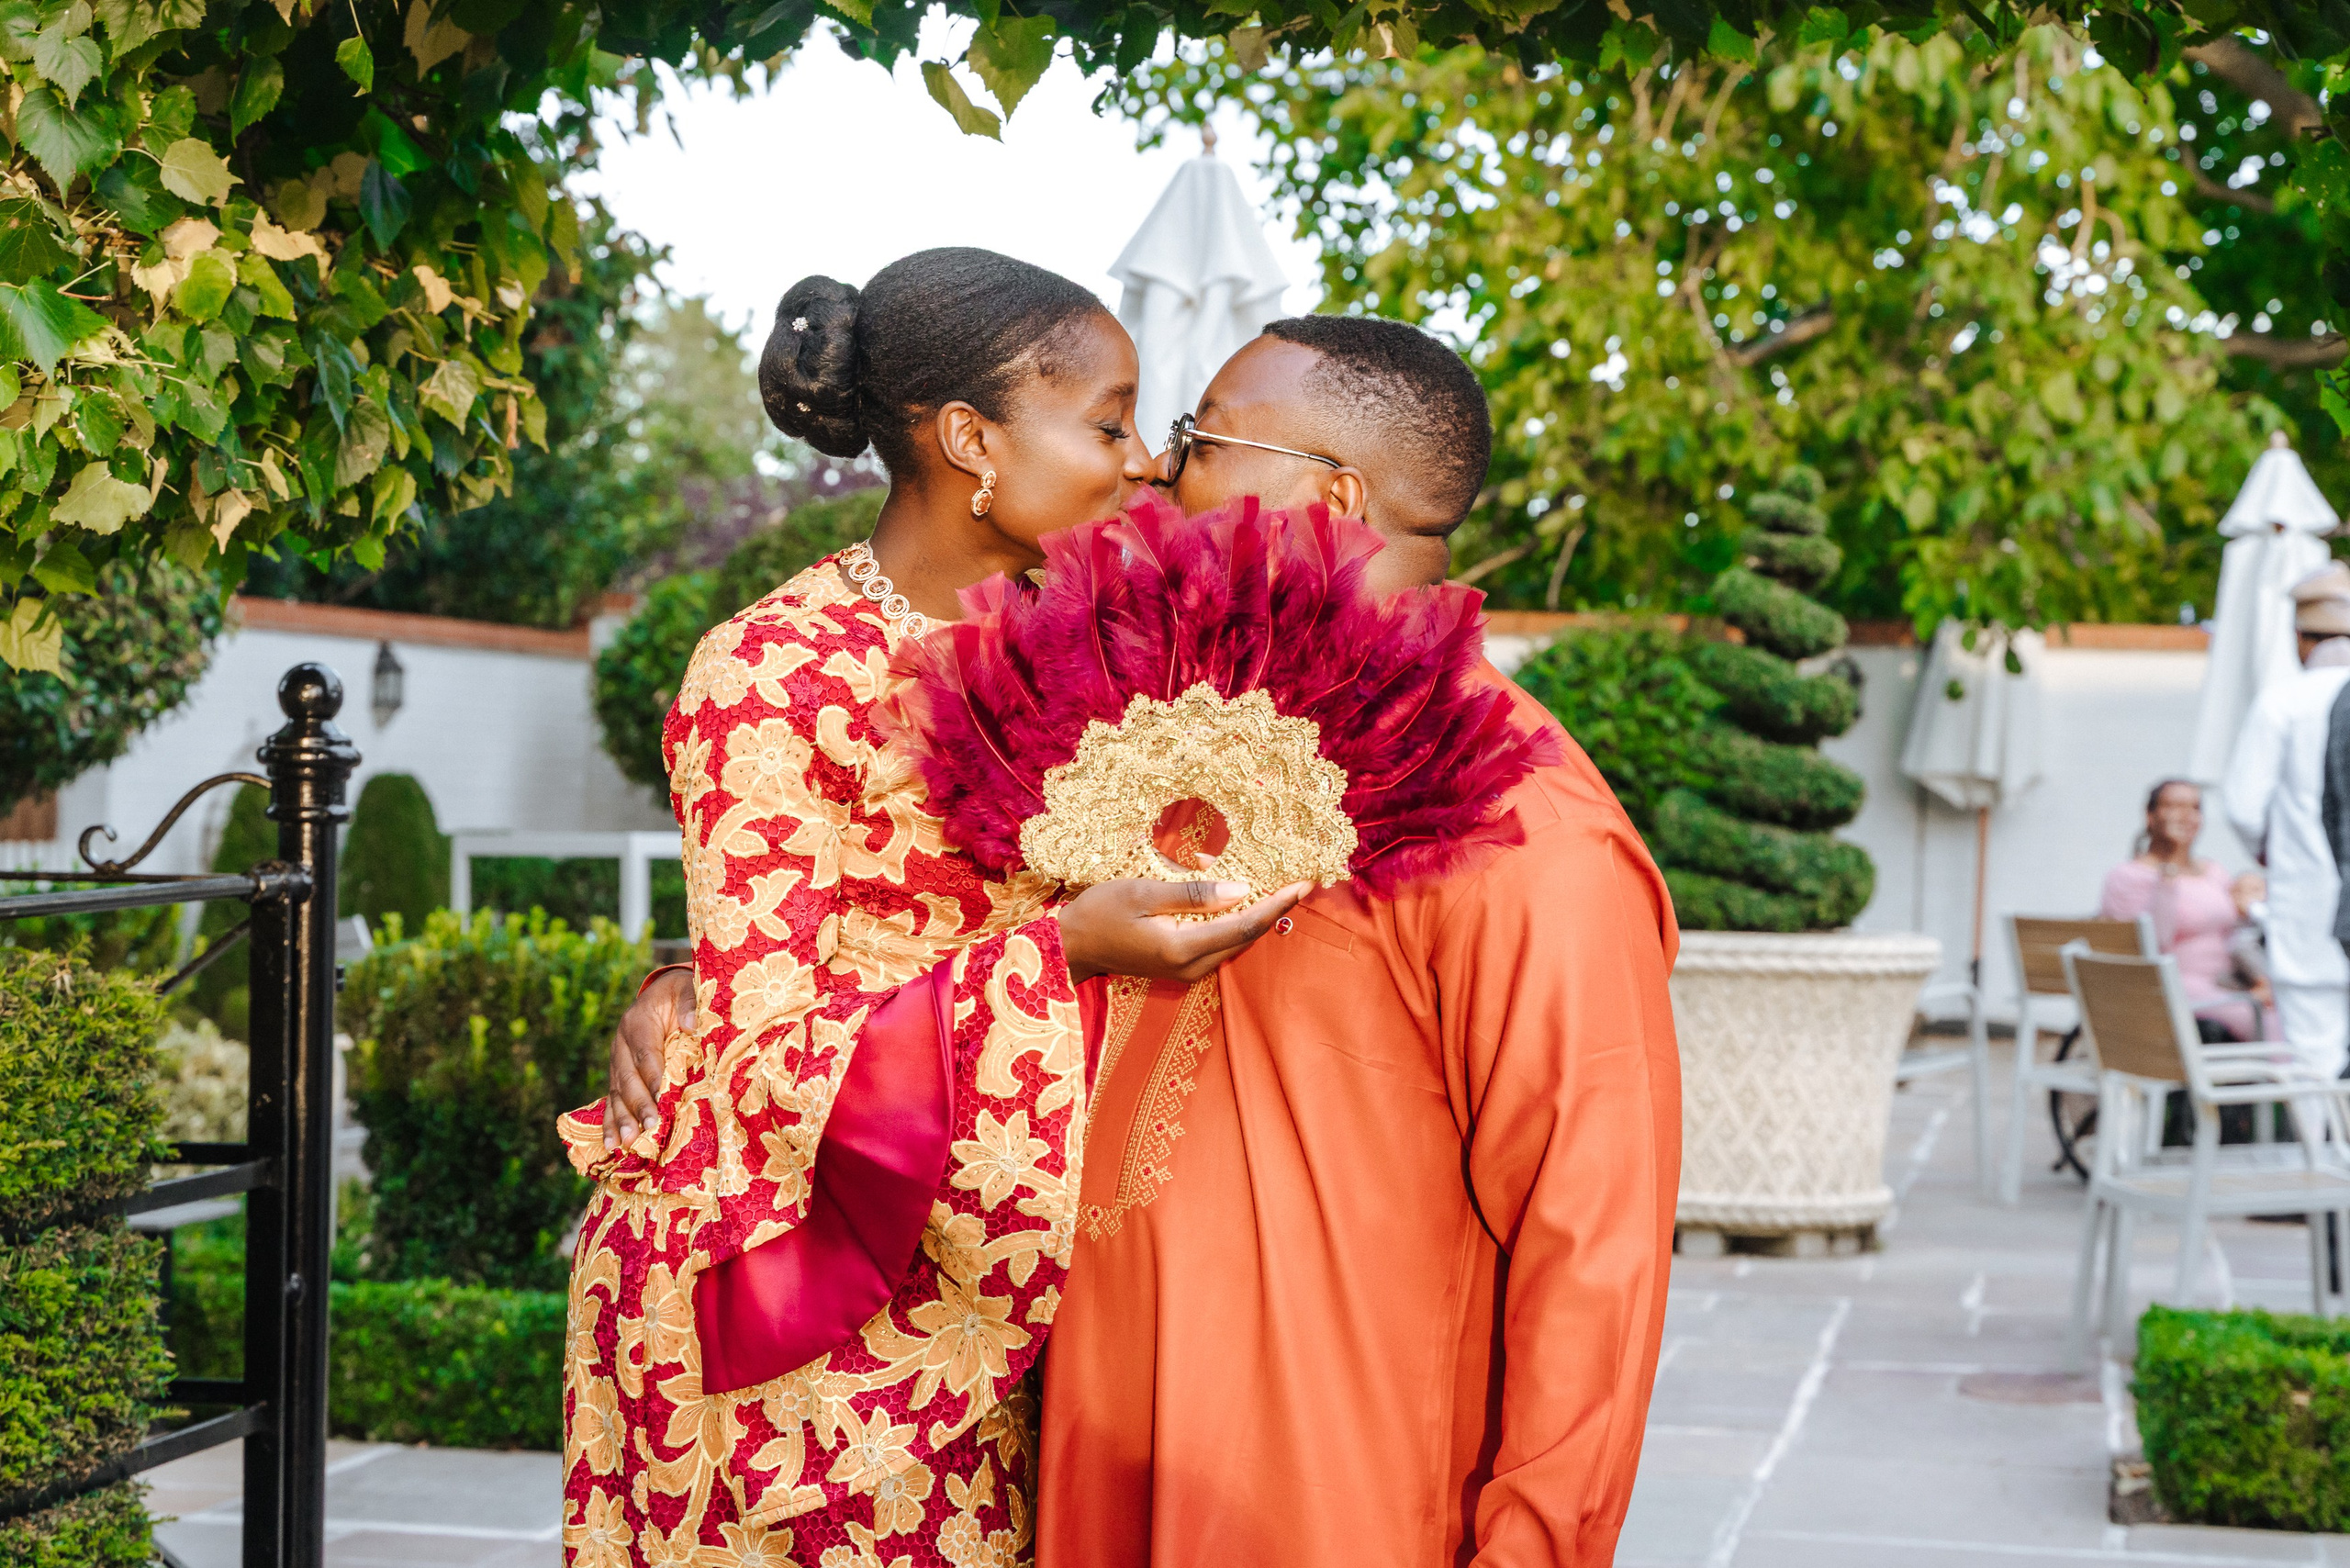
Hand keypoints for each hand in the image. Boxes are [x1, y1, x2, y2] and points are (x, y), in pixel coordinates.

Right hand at [604, 967, 695, 1152]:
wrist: (664, 993)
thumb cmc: (682, 994)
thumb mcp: (688, 988)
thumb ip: (691, 1002)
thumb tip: (690, 1024)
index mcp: (639, 1022)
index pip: (646, 1053)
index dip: (654, 1076)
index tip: (663, 1097)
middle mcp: (622, 1043)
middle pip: (628, 1077)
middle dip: (638, 1105)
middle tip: (648, 1126)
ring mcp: (617, 1060)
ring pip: (617, 1092)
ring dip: (622, 1119)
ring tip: (625, 1142)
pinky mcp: (619, 1074)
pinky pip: (614, 1099)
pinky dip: (612, 1122)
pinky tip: (611, 1144)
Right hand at [1059, 879, 1313, 984]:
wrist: (1070, 947)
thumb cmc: (1100, 912)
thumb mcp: (1143, 892)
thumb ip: (1193, 894)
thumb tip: (1241, 891)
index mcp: (1183, 947)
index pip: (1244, 926)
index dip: (1277, 906)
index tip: (1303, 884)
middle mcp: (1191, 966)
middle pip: (1246, 938)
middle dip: (1276, 911)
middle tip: (1301, 883)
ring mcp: (1186, 971)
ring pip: (1236, 944)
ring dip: (1260, 919)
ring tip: (1283, 891)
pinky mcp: (1180, 968)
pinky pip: (1221, 945)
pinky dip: (1238, 925)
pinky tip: (1246, 905)